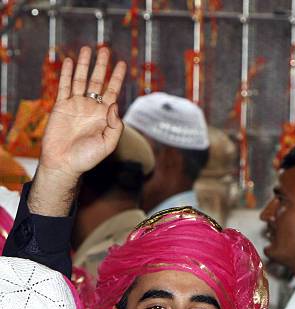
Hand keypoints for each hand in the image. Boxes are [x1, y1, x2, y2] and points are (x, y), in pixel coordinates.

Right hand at [39, 46, 126, 180]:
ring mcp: (76, 106)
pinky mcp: (61, 106)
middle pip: (97, 81)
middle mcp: (91, 108)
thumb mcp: (108, 144)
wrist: (64, 163)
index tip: (122, 64)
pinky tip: (69, 61)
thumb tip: (115, 105)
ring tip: (87, 49)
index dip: (117, 78)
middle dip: (102, 66)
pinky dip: (66, 73)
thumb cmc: (87, 158)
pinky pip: (64, 86)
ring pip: (81, 80)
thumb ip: (115, 126)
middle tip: (105, 49)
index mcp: (104, 116)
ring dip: (84, 64)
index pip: (113, 92)